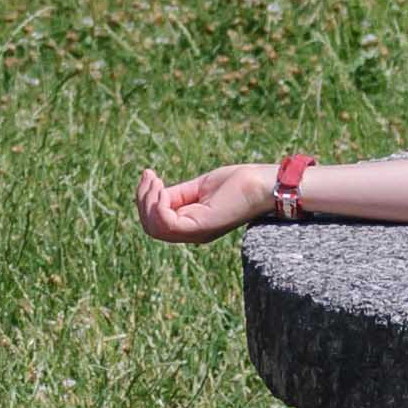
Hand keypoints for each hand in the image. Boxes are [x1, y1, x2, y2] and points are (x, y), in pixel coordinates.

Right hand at [137, 162, 268, 243]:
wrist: (264, 184)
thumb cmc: (239, 183)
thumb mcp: (200, 187)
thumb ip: (177, 194)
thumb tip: (154, 192)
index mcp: (192, 224)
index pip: (156, 221)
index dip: (146, 198)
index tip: (149, 174)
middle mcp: (193, 233)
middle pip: (151, 227)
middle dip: (143, 199)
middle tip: (150, 176)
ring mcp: (197, 232)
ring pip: (155, 227)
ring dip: (148, 201)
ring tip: (156, 182)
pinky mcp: (202, 226)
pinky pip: (167, 223)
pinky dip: (159, 204)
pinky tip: (163, 188)